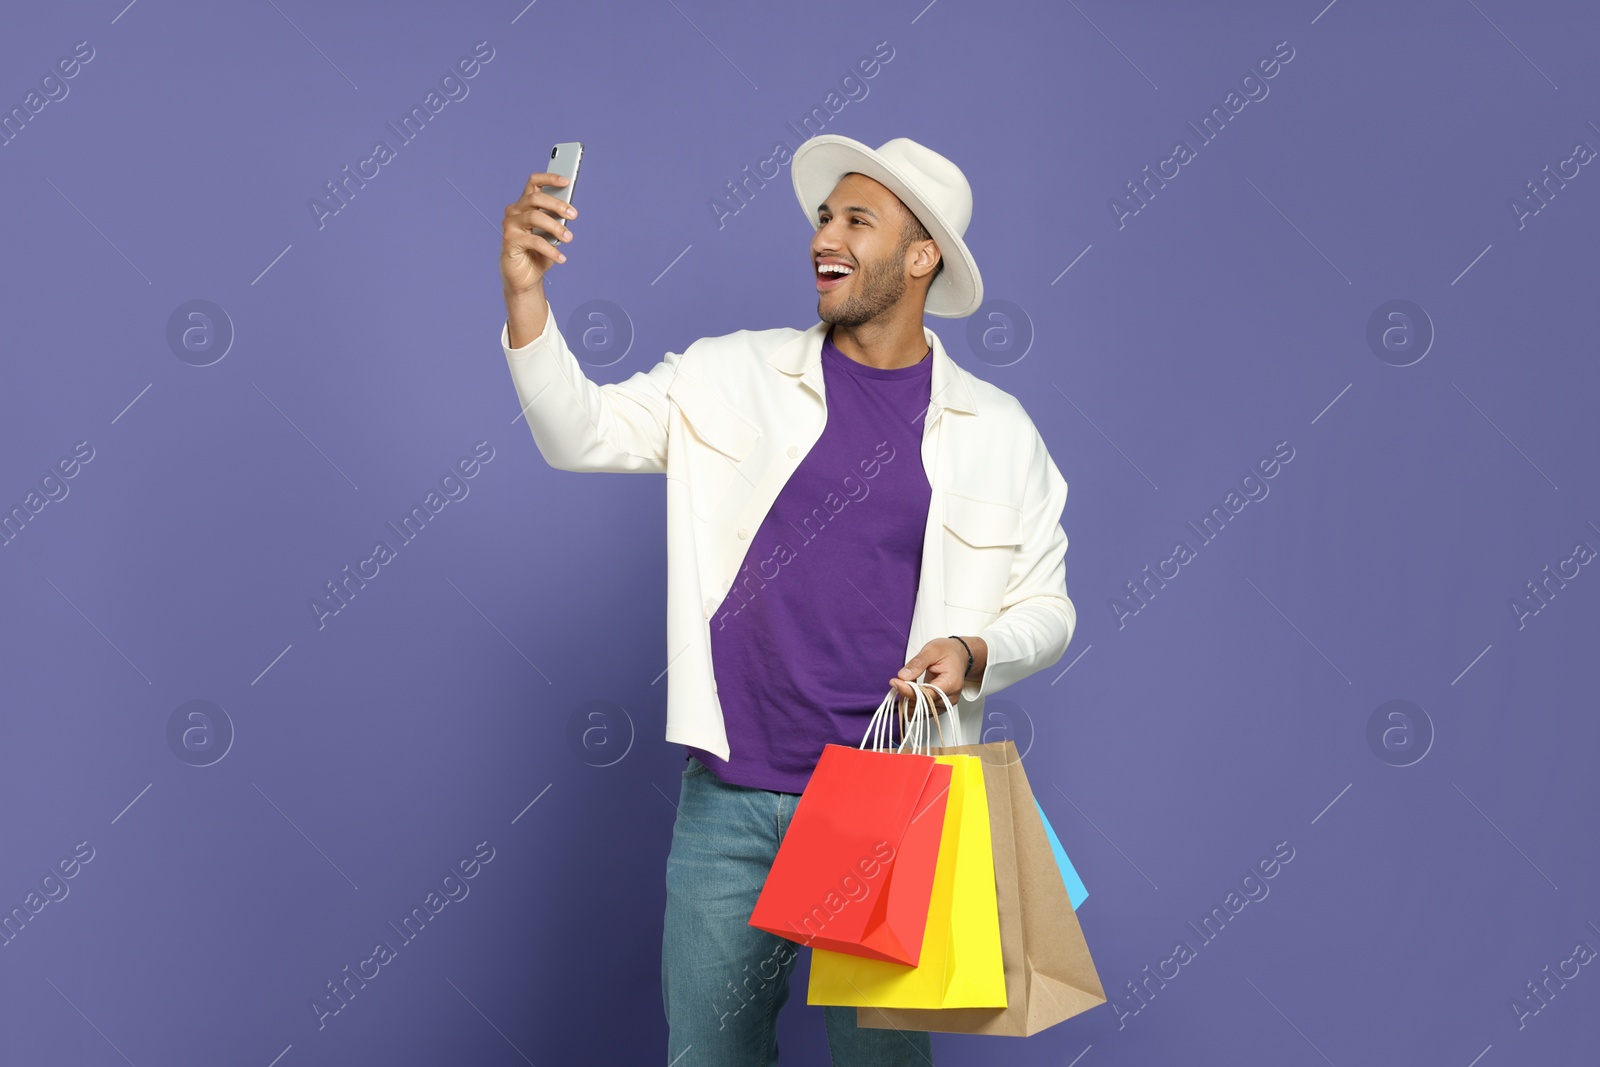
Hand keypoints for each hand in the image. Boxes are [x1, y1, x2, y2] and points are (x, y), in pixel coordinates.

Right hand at [501, 170, 576, 294]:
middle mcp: (515, 211)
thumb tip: (568, 213)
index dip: (549, 178)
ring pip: (535, 216)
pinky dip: (551, 250)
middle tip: (574, 215)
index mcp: (525, 205)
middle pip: (536, 197)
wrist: (525, 278)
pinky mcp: (509, 240)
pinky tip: (561, 258)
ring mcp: (510, 225)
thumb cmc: (538, 254)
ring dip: (555, 226)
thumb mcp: (552, 235)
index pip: (534, 183)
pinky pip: (534, 241)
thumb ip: (557, 221)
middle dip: (557, 204)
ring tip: (569, 238)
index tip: (567, 181)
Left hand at [890, 636, 983, 706]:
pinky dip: (915, 705)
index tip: (895, 682)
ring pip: (924, 710)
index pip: (927, 694)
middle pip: (925, 704)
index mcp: (951, 682)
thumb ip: (917, 664)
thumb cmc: (948, 651)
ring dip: (910, 702)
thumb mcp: (931, 650)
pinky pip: (926, 710)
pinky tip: (907, 696)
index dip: (908, 690)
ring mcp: (947, 702)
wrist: (960, 655)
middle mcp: (951, 696)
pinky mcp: (942, 704)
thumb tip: (903, 676)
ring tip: (901, 688)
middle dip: (907, 696)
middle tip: (896, 683)